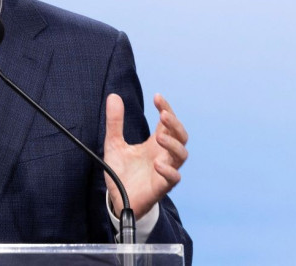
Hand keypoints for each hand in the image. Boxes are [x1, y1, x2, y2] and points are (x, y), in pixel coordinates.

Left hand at [104, 93, 187, 218]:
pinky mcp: (161, 187)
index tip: (157, 97)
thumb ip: (115, 122)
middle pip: (181, 136)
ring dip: (173, 144)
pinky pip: (173, 179)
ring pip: (182, 155)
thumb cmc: (121, 171)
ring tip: (159, 137)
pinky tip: (157, 164)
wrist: (117, 199)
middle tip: (163, 114)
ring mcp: (165, 170)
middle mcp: (163, 154)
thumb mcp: (113, 143)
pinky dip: (169, 170)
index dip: (166, 108)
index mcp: (154, 143)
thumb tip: (113, 96)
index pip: (167, 122)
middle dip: (175, 123)